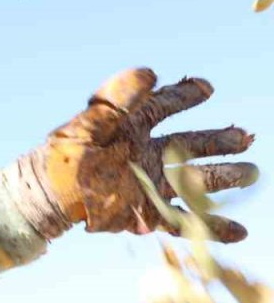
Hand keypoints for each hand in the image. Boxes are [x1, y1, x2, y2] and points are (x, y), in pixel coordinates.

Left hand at [41, 68, 256, 241]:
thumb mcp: (92, 121)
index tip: (206, 88)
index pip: (165, 107)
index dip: (185, 96)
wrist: (50, 194)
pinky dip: (212, 227)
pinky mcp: (148, 213)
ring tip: (252, 172)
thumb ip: (121, 98)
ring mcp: (150, 184)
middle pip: (190, 145)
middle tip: (246, 137)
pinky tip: (240, 231)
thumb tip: (152, 71)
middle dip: (219, 140)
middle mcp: (146, 154)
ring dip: (225, 176)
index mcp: (131, 128)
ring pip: (196, 180)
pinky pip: (186, 221)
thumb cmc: (65, 154)